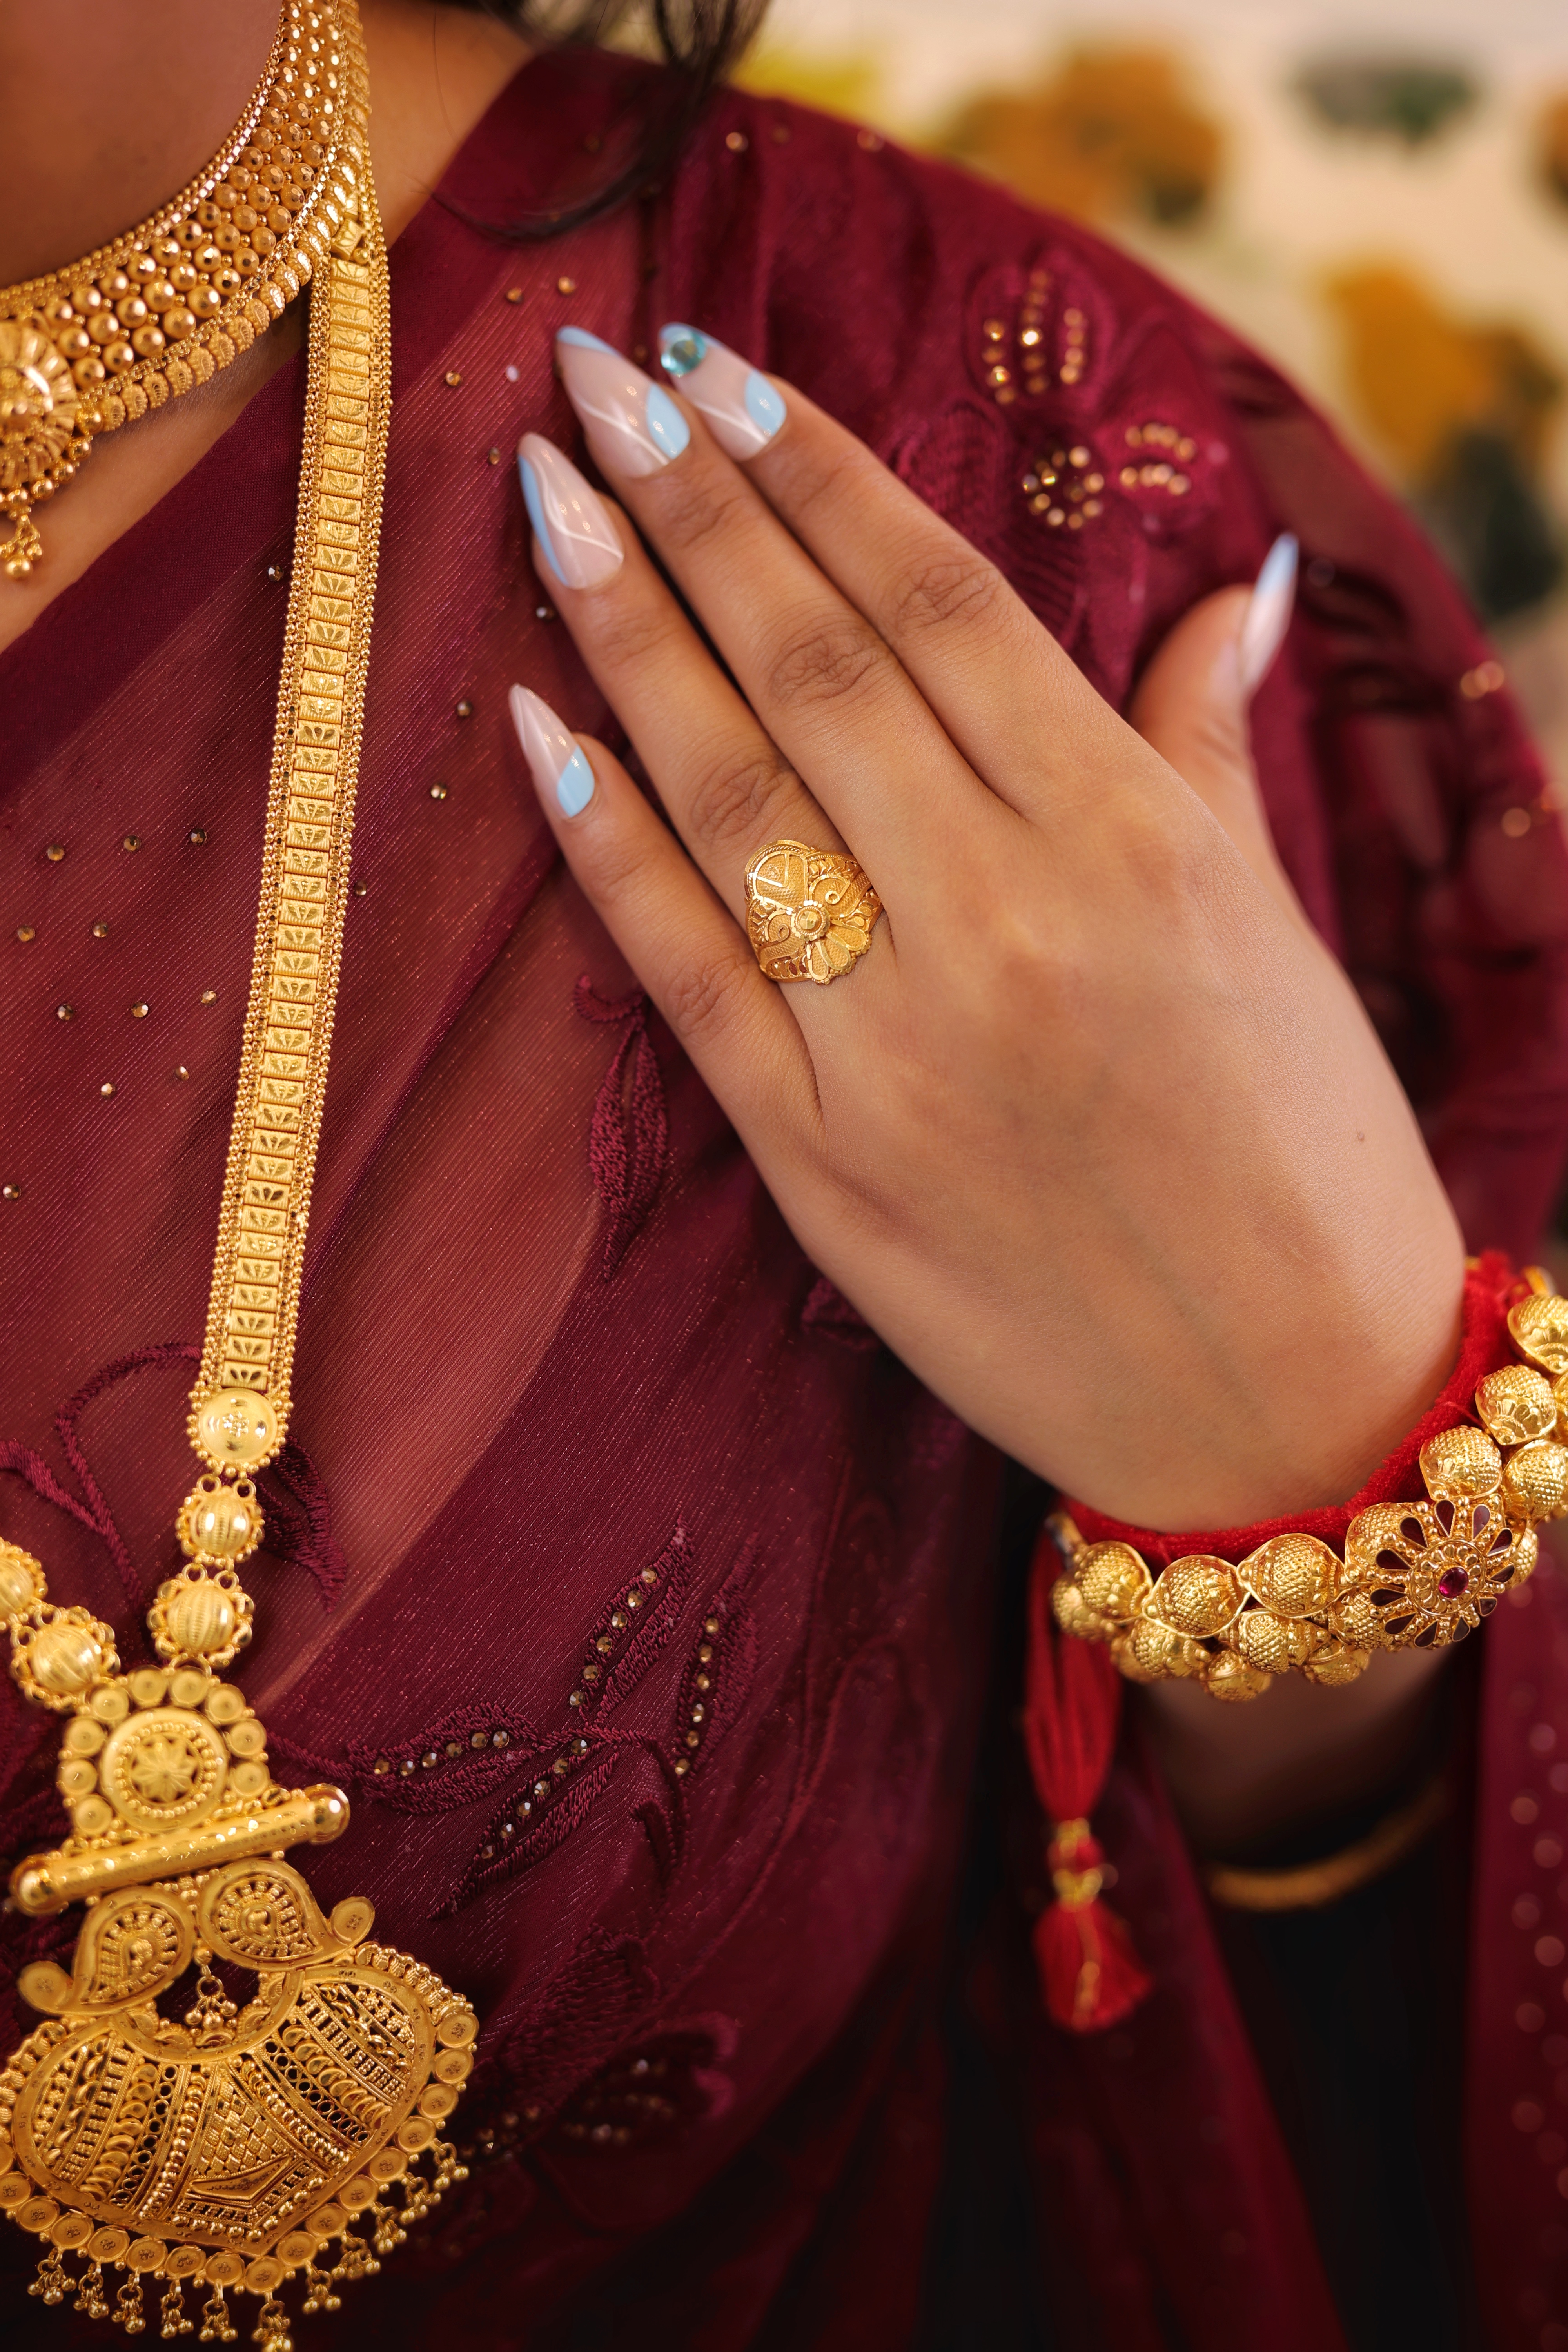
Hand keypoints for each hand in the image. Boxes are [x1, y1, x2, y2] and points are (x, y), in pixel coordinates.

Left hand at [509, 328, 1462, 1529]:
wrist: (1287, 1412)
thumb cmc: (1306, 1160)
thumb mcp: (1274, 935)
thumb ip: (1202, 746)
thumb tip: (1221, 578)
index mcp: (1136, 847)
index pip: (941, 607)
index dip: (815, 474)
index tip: (716, 367)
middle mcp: (1009, 922)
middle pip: (815, 667)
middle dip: (692, 506)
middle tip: (593, 375)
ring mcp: (898, 1045)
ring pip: (731, 793)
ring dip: (626, 634)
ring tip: (543, 497)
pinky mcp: (818, 1161)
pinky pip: (685, 971)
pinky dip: (605, 846)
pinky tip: (536, 728)